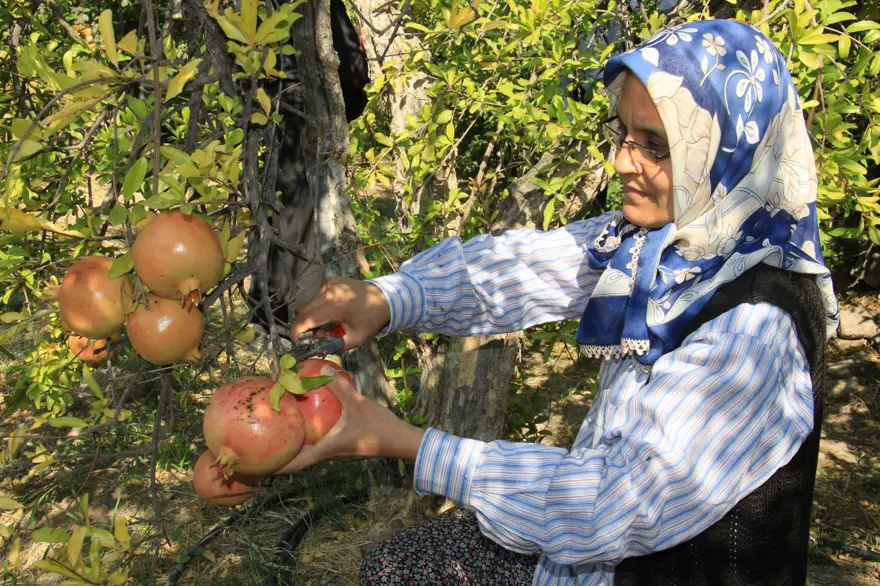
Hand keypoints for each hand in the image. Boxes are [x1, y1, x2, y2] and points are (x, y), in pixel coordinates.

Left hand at [273, 365, 425, 473]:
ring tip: (282, 434)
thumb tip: (322, 370)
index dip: (278, 466)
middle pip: (300, 460)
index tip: (260, 466)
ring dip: (296, 448)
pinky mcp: (345, 447)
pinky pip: (321, 446)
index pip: (297, 463)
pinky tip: (309, 426)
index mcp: (327, 449)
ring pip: (310, 454)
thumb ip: (339, 386)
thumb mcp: (357, 403)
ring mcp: (337, 452)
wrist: (401, 441)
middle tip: (266, 446)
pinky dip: (310, 440)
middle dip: (283, 456)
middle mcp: (329, 454)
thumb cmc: (378, 427)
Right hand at [290, 276, 390, 350]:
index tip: (297, 343)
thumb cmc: (371, 320)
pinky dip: (318, 306)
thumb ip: (333, 345)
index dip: (297, 333)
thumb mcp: (355, 338)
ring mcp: (329, 282)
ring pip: (308, 304)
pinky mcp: (330, 279)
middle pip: (303, 311)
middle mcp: (329, 290)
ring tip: (324, 326)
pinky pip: (316, 296)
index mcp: (336, 305)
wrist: (385, 298)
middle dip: (304, 326)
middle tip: (314, 337)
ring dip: (311, 316)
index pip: (306, 319)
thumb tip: (315, 347)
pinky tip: (330, 313)